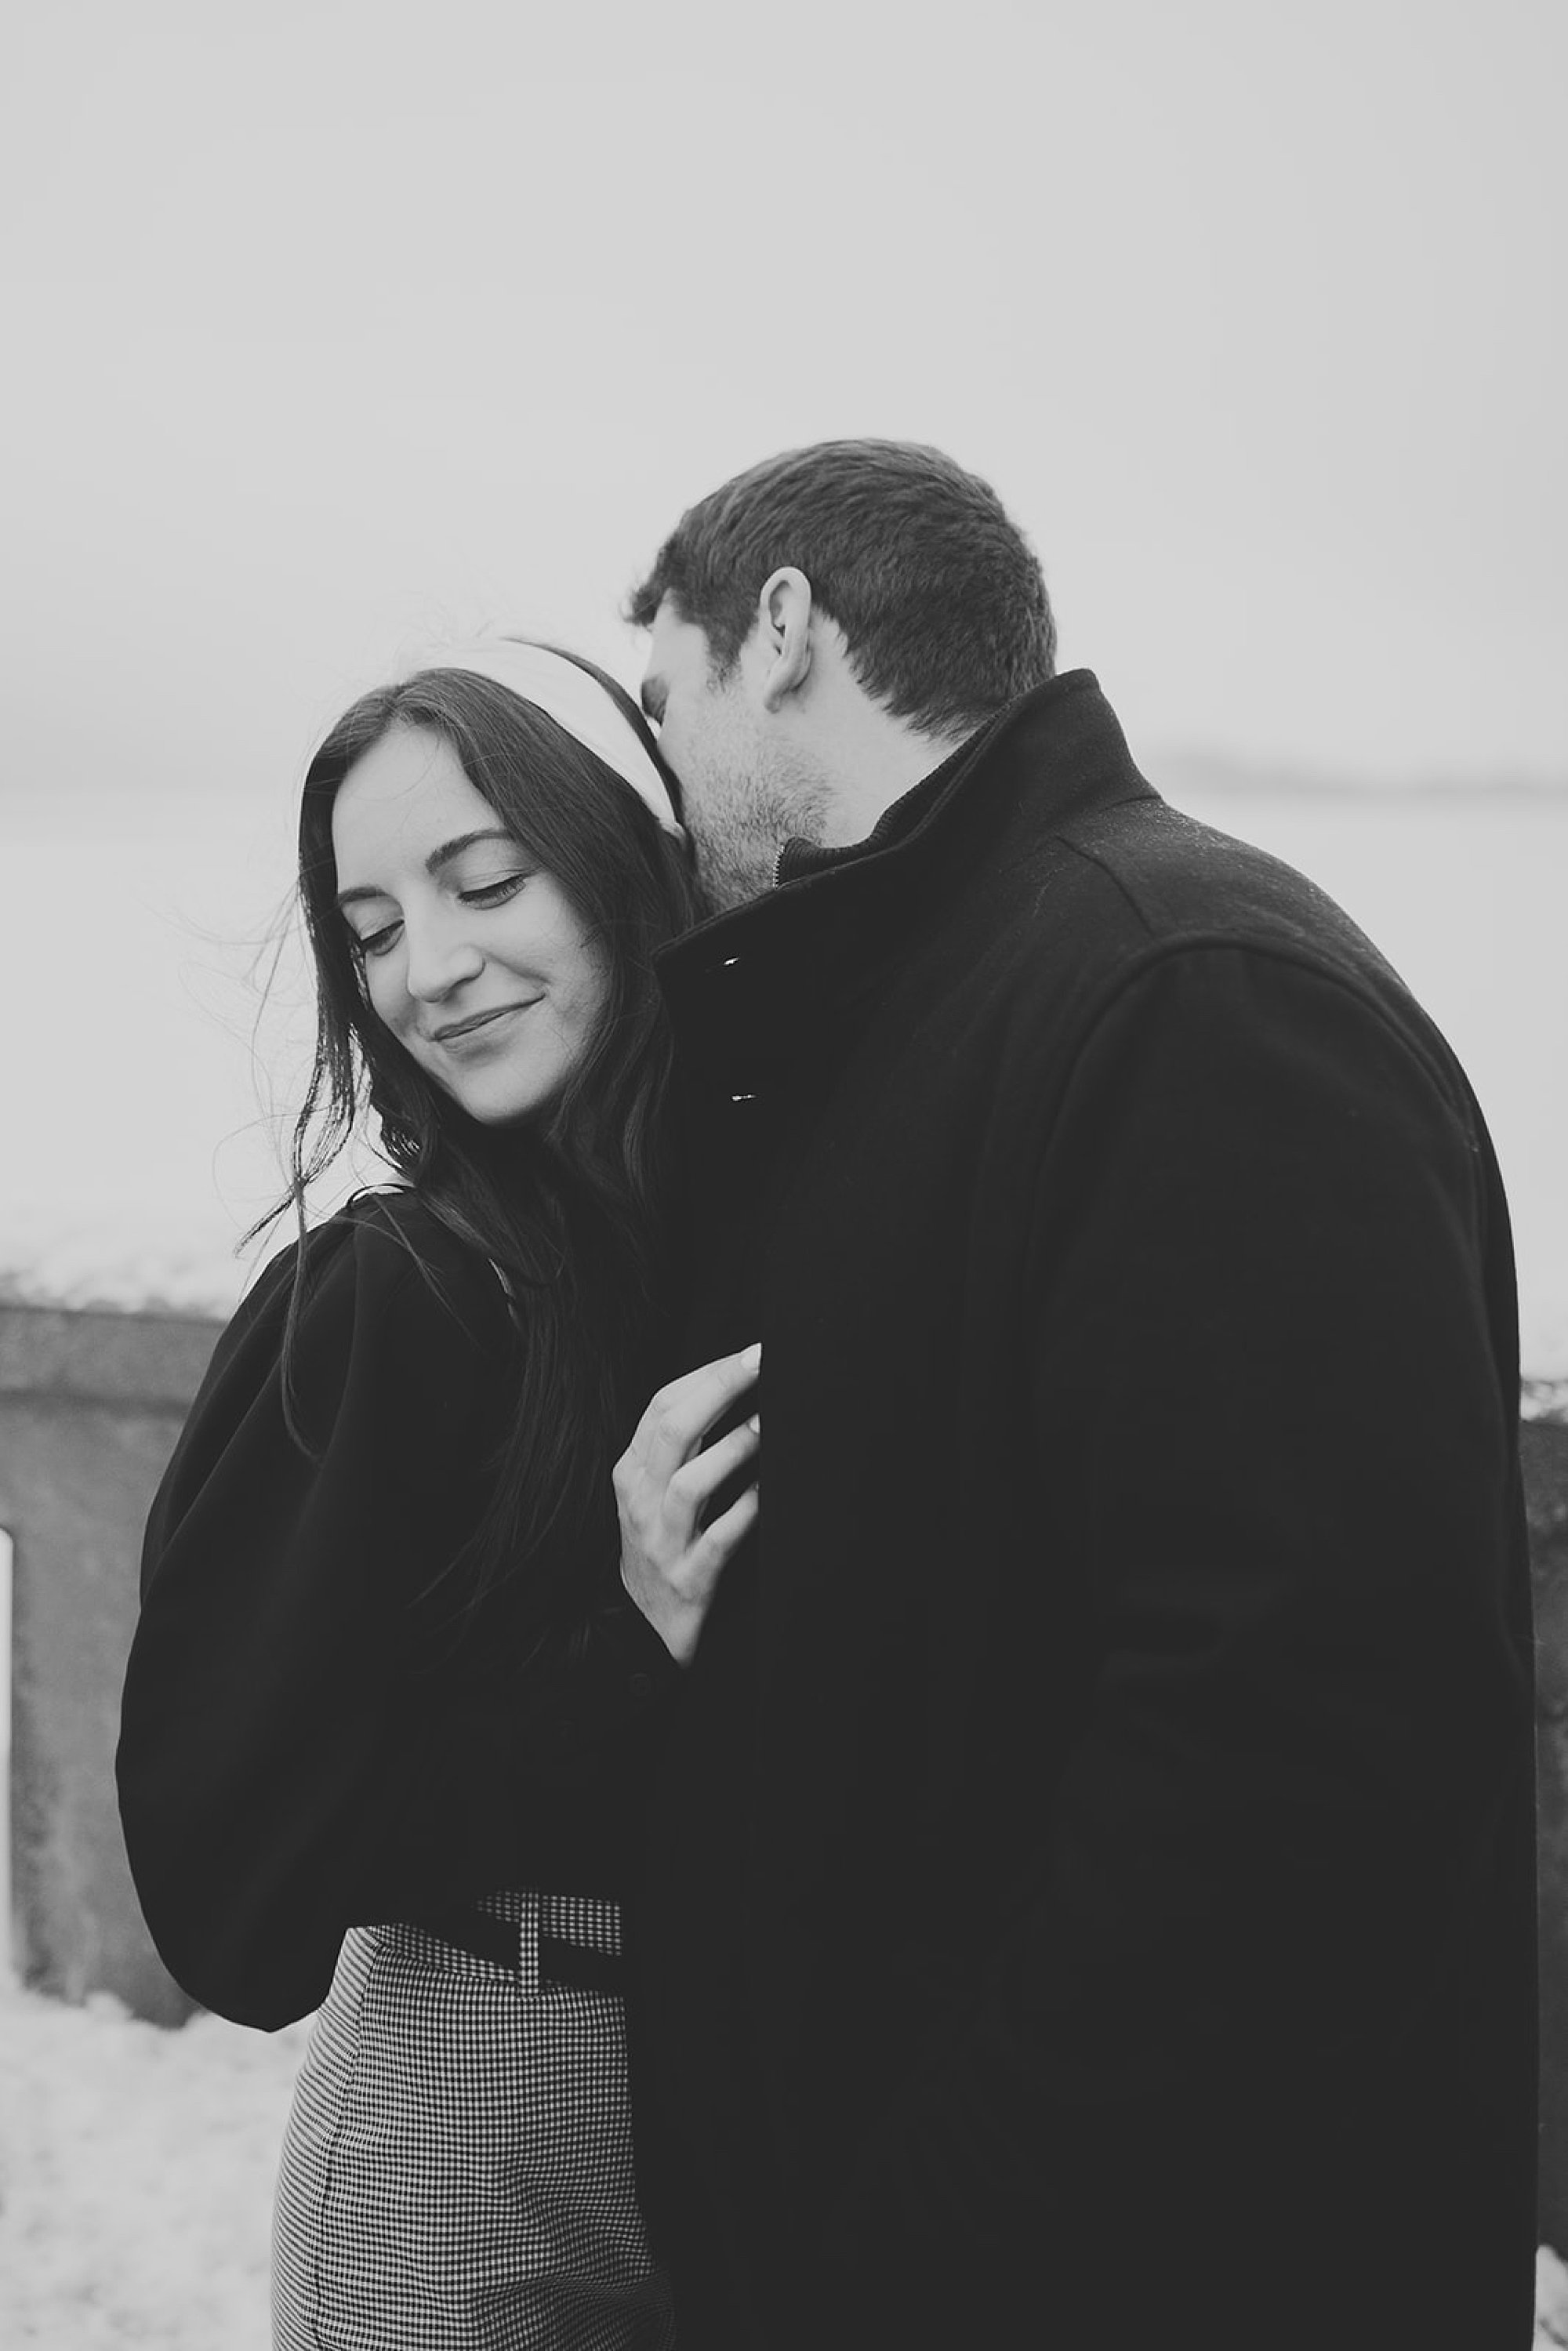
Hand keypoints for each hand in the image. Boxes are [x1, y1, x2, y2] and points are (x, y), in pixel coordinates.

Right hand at [614, 1342, 760, 1664]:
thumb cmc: (661, 1547)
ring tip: (770, 1423)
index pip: (661, 1406)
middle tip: (762, 1363)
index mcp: (631, 1472)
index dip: (707, 1374)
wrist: (641, 1628)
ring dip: (734, 1448)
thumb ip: (681, 1447)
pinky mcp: (690, 1580)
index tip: (749, 1352)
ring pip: (691, 1484)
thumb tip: (733, 1387)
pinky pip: (720, 1539)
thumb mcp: (653, 1493)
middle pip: (672, 1431)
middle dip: (720, 1389)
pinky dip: (747, 1511)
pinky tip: (772, 1490)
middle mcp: (640, 1502)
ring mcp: (663, 1543)